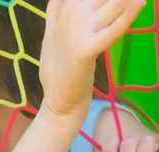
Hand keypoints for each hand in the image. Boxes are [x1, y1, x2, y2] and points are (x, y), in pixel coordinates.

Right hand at [40, 0, 144, 119]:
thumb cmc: (58, 66)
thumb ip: (56, 7)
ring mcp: (78, 31)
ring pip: (114, 1)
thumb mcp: (51, 31)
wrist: (59, 101)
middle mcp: (71, 12)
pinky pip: (115, 26)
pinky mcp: (86, 50)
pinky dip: (130, 13)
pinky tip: (141, 1)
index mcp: (64, 4)